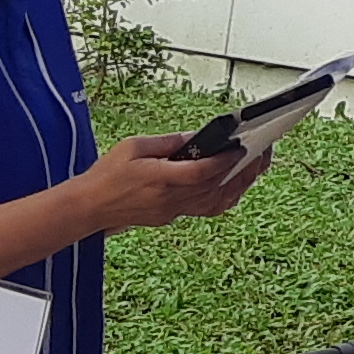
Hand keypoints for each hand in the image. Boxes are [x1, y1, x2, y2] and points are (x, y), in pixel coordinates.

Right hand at [79, 132, 265, 234]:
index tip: (244, 146)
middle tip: (264, 153)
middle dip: (245, 170)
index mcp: (159, 180)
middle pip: (216, 187)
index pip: (201, 173)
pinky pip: (207, 209)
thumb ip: (167, 142)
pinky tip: (236, 183)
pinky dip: (226, 196)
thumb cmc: (107, 174)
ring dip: (240, 183)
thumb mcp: (133, 146)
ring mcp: (173, 211)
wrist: (89, 207)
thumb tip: (196, 137)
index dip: (225, 161)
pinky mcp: (172, 216)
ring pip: (216, 201)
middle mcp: (170, 199)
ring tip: (258, 165)